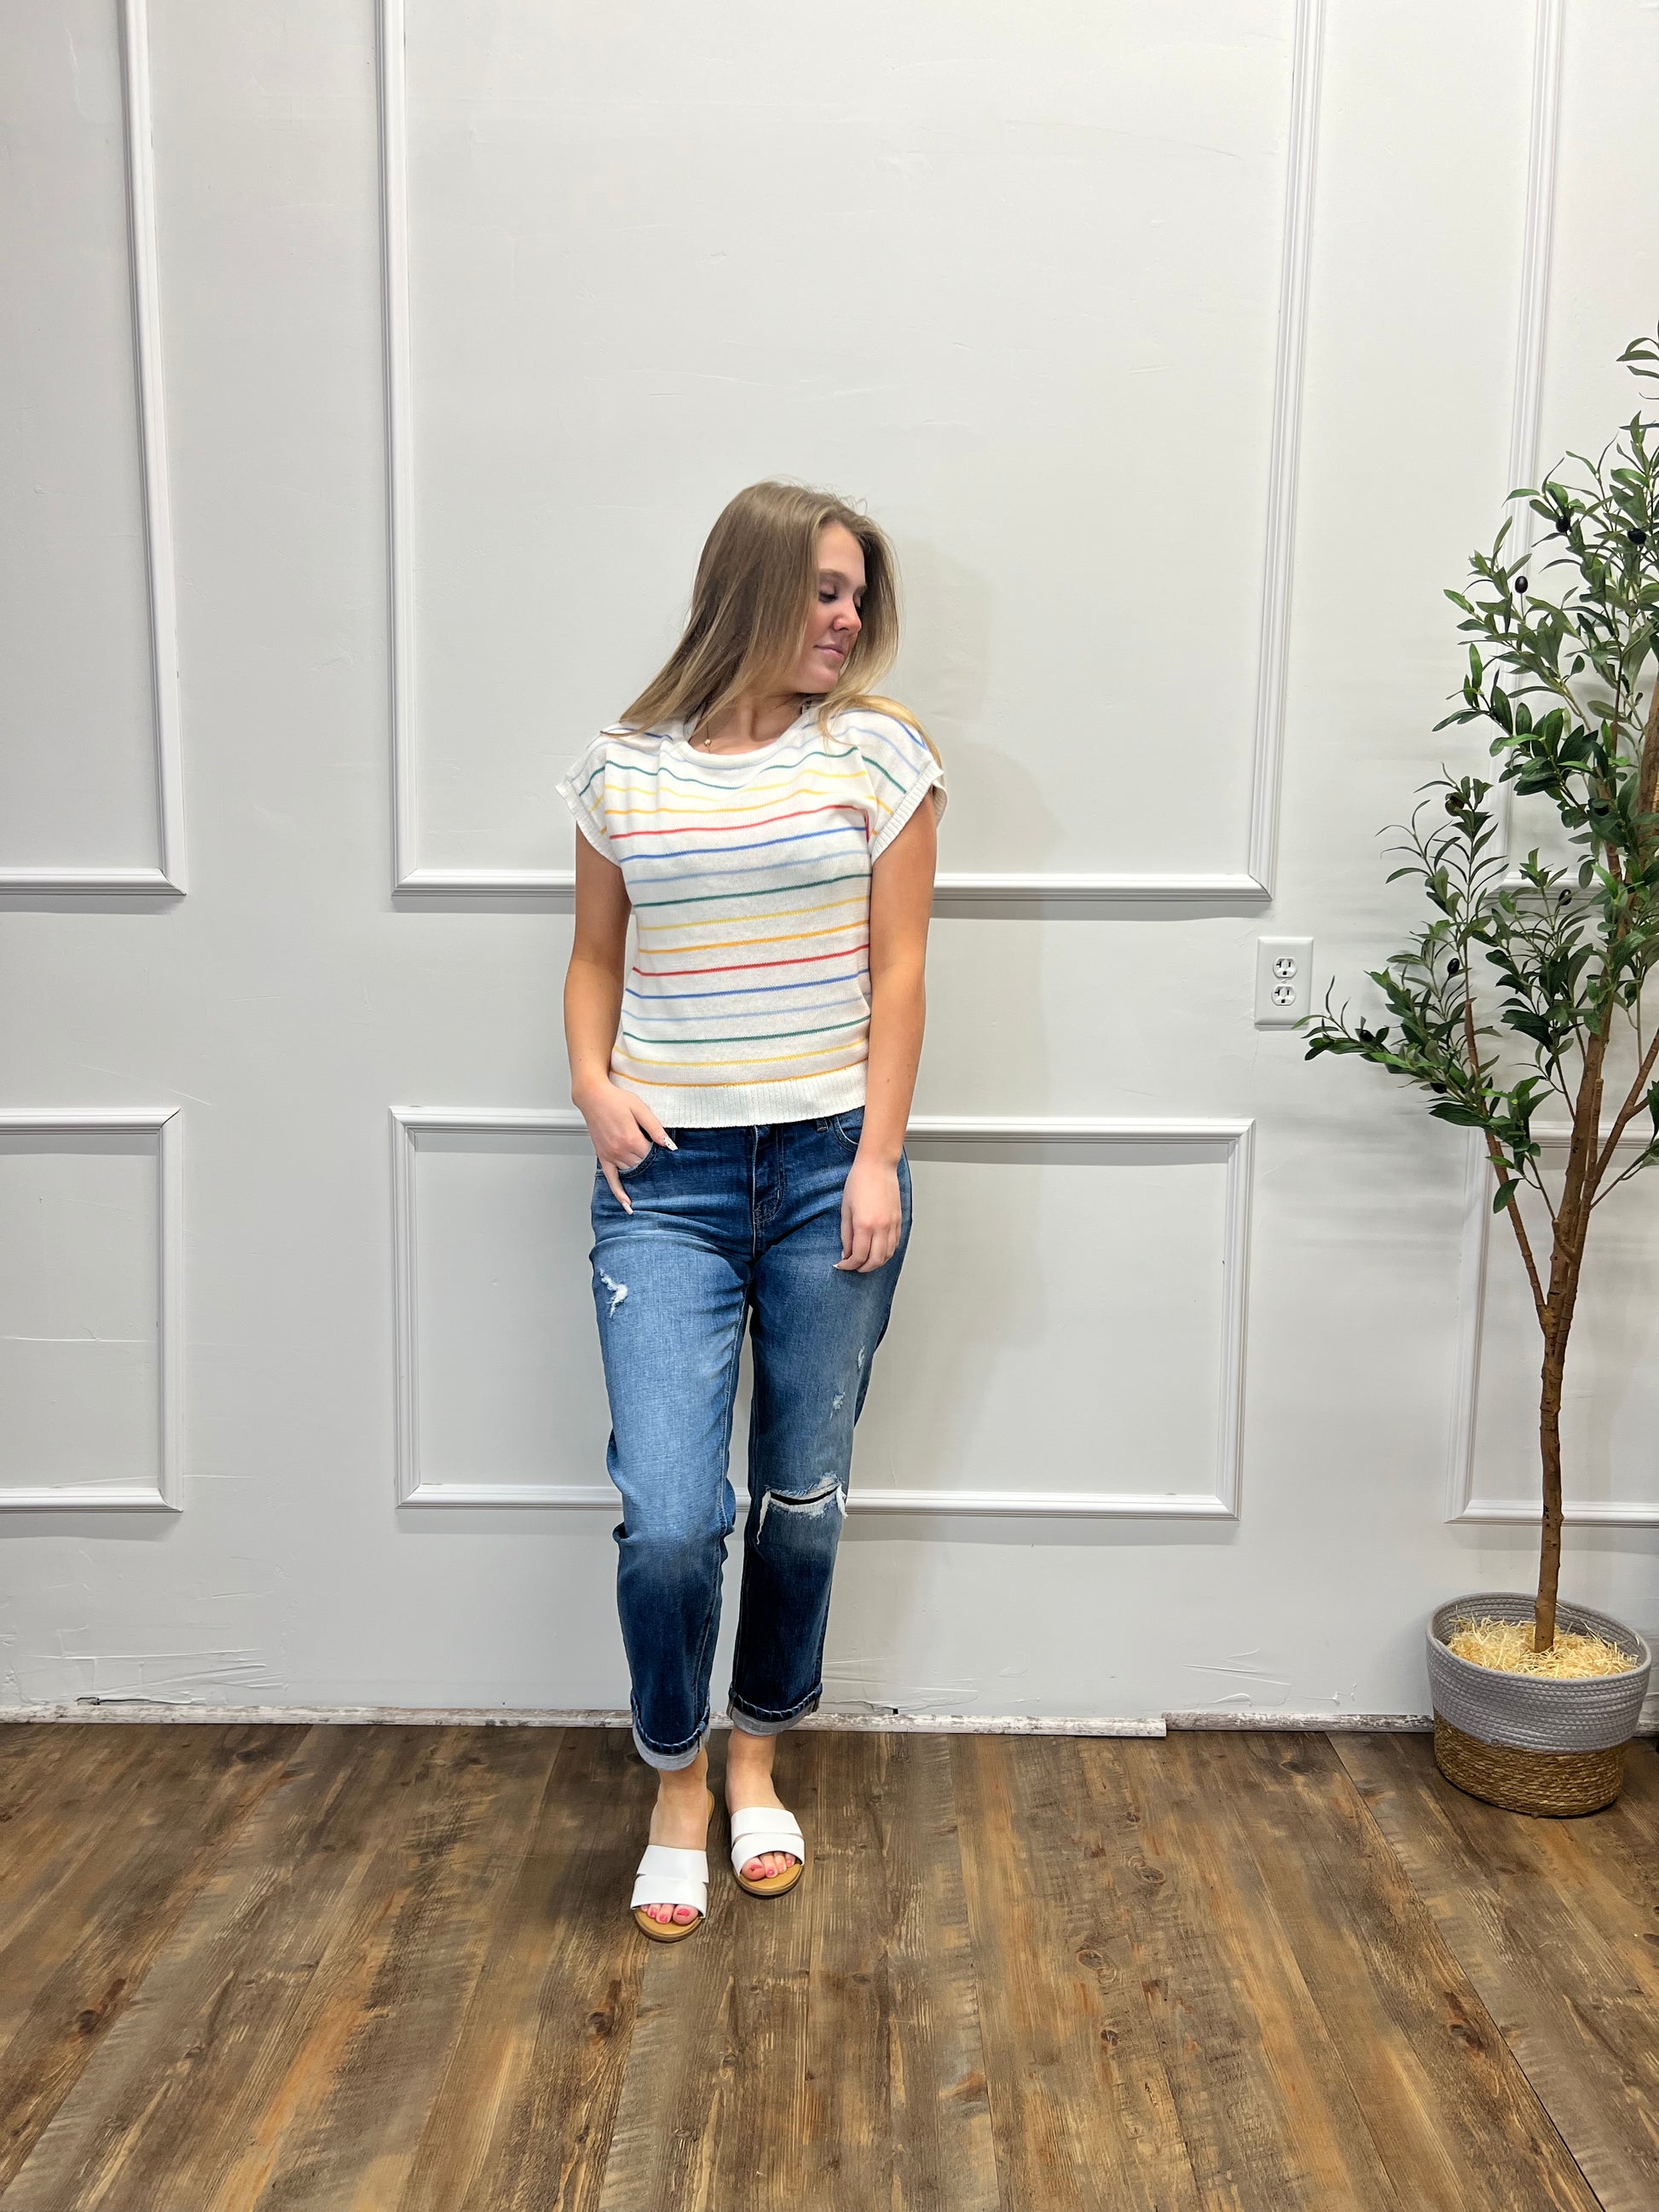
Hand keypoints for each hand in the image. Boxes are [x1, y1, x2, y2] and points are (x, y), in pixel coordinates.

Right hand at [575, 1078, 672, 1212]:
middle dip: (653, 1166)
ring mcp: (610, 1155)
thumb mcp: (640, 1108)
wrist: (592, 1096)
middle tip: (664, 1170)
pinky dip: (618, 1192)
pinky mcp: (602, 1156)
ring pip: (630, 1172)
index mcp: (631, 1138)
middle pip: (643, 1166)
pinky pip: (610, 1179)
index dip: (661, 1156)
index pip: (652, 1156)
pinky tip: (627, 1203)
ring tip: (653, 1184)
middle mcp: (620, 1150)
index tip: (670, 1158)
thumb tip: (669, 1144)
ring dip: (641, 1177)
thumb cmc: (615, 1099)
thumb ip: (655, 1128)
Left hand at [836, 1152, 901, 1271]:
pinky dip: (886, 1252)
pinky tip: (877, 1250)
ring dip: (876, 1262)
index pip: (858, 1256)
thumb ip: (846, 1234)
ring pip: (887, 1255)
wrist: (877, 1166)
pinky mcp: (899, 1220)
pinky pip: (895, 1243)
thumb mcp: (845, 1209)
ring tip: (865, 1261)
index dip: (849, 1265)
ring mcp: (892, 1224)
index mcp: (864, 1224)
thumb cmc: (859, 1181)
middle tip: (854, 1267)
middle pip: (875, 1260)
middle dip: (863, 1268)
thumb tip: (846, 1252)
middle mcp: (881, 1227)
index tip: (843, 1265)